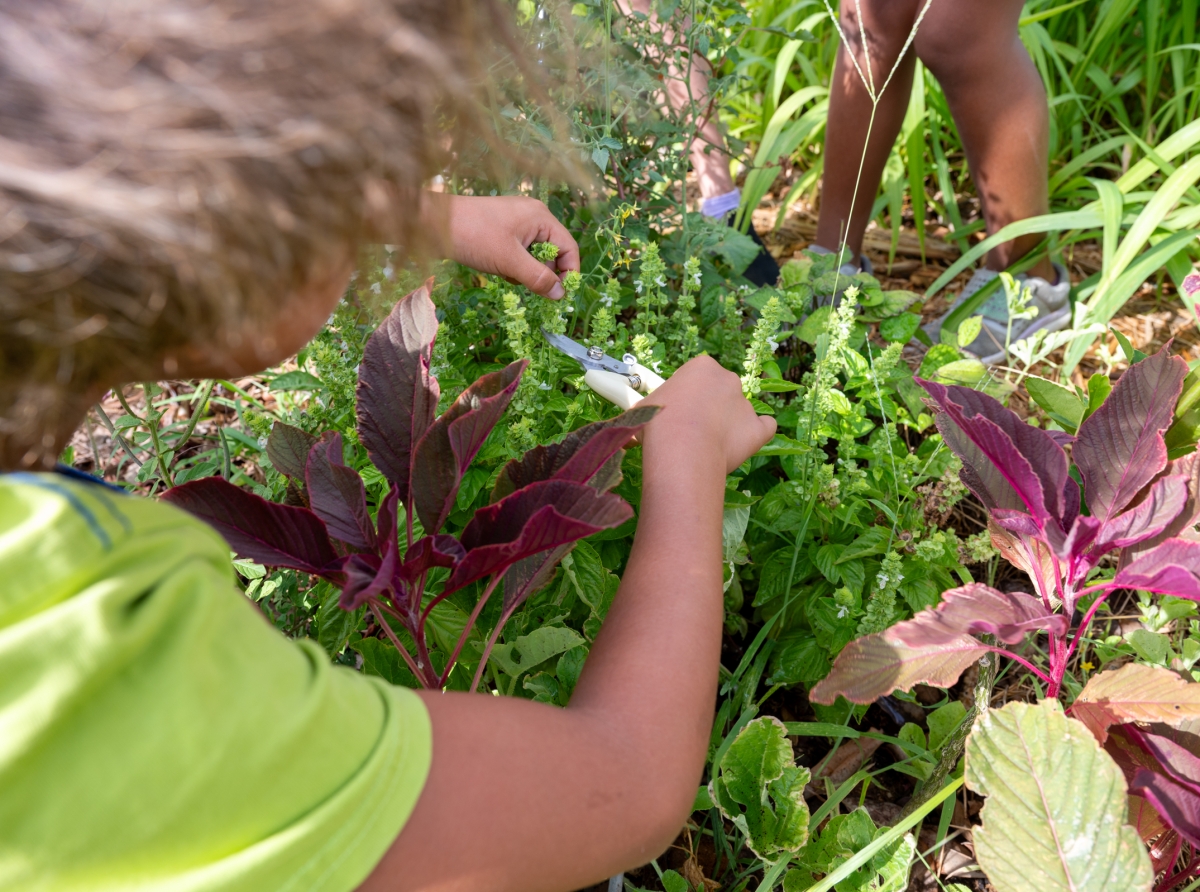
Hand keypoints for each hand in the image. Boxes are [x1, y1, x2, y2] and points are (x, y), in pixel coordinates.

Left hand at [425, 193, 579, 298]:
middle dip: (540, 272)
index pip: (569, 248)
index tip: (560, 296)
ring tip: (503, 271)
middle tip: (523, 283)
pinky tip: (495, 265)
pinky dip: (511, 264)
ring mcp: (517, 222)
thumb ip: (538, 278)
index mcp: (541, 217)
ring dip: (523, 270)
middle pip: (552, 252)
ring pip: (533, 255)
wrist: (433, 222)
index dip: (568, 273)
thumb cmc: (474, 236)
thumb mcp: (509, 261)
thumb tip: (560, 295)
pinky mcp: (502, 229)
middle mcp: (533, 216)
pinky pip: (518, 252)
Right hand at [640, 355, 775, 473]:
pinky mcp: (757, 429)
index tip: (678, 412)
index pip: (699, 377)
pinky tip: (743, 442)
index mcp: (702, 367)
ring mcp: (745, 404)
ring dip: (727, 424)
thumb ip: (649, 407)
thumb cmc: (657, 421)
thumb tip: (636, 420)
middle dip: (709, 408)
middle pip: (720, 392)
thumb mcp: (643, 407)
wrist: (681, 448)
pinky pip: (765, 428)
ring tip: (708, 445)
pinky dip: (757, 433)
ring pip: (738, 411)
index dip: (688, 396)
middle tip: (691, 429)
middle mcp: (728, 379)